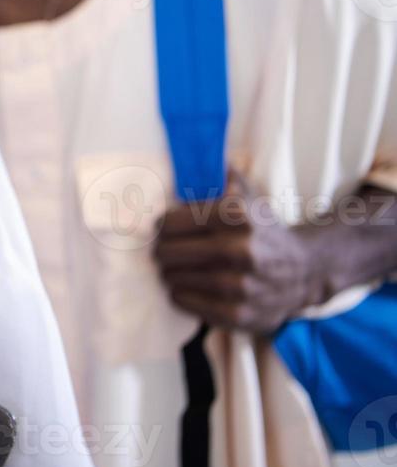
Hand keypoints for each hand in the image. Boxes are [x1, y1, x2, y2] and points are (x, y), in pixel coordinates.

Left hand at [153, 171, 325, 332]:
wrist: (306, 272)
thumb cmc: (265, 232)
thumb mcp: (249, 199)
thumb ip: (222, 177)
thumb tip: (196, 152)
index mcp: (236, 216)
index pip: (169, 222)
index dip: (160, 226)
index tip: (163, 228)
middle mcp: (238, 250)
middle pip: (166, 252)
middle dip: (161, 250)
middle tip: (165, 250)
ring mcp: (239, 285)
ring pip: (172, 278)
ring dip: (170, 273)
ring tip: (180, 268)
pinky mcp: (238, 313)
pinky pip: (184, 301)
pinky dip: (180, 293)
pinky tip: (191, 285)